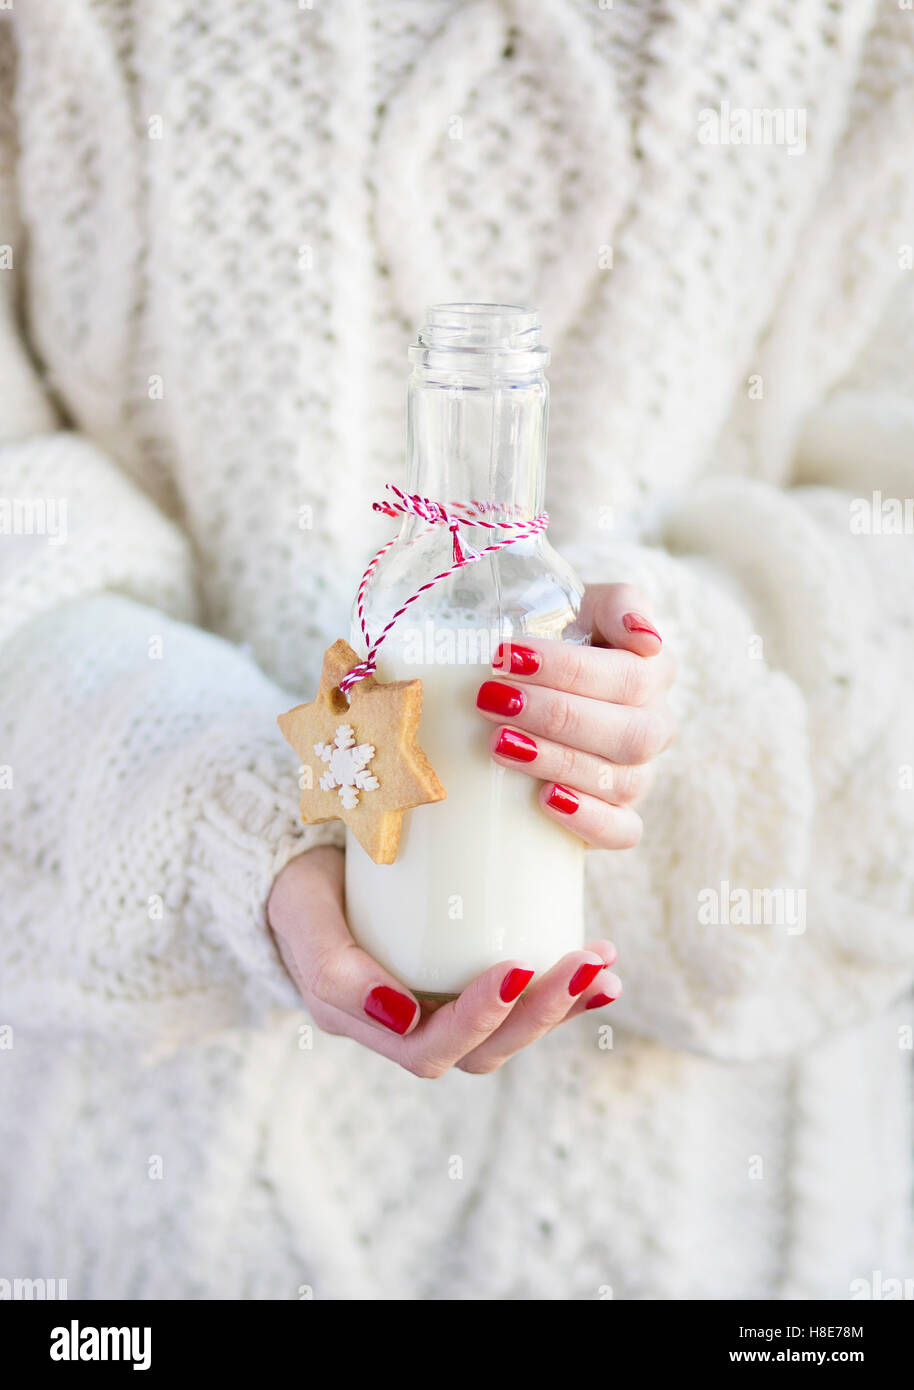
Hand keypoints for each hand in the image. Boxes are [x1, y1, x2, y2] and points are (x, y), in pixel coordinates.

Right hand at [267, 846, 621, 1076]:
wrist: (305, 861)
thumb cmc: (301, 887)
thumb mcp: (301, 916)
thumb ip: (332, 969)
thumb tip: (402, 1016)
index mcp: (366, 1023)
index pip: (431, 1048)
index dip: (478, 1019)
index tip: (514, 969)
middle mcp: (410, 1028)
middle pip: (485, 1049)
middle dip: (540, 1013)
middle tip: (580, 965)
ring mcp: (443, 1006)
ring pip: (512, 1031)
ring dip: (563, 1005)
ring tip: (601, 967)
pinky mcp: (468, 978)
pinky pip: (523, 1001)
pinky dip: (567, 990)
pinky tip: (604, 966)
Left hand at [477, 583, 675, 847]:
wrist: (524, 682)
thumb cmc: (550, 635)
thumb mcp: (577, 602)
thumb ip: (617, 603)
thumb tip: (645, 637)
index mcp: (652, 669)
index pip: (632, 674)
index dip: (572, 669)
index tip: (506, 654)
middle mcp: (654, 723)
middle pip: (630, 731)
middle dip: (557, 715)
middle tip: (491, 700)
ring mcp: (638, 774)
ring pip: (623, 780)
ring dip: (560, 761)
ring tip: (500, 745)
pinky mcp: (617, 816)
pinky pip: (624, 831)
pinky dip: (590, 820)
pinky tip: (547, 801)